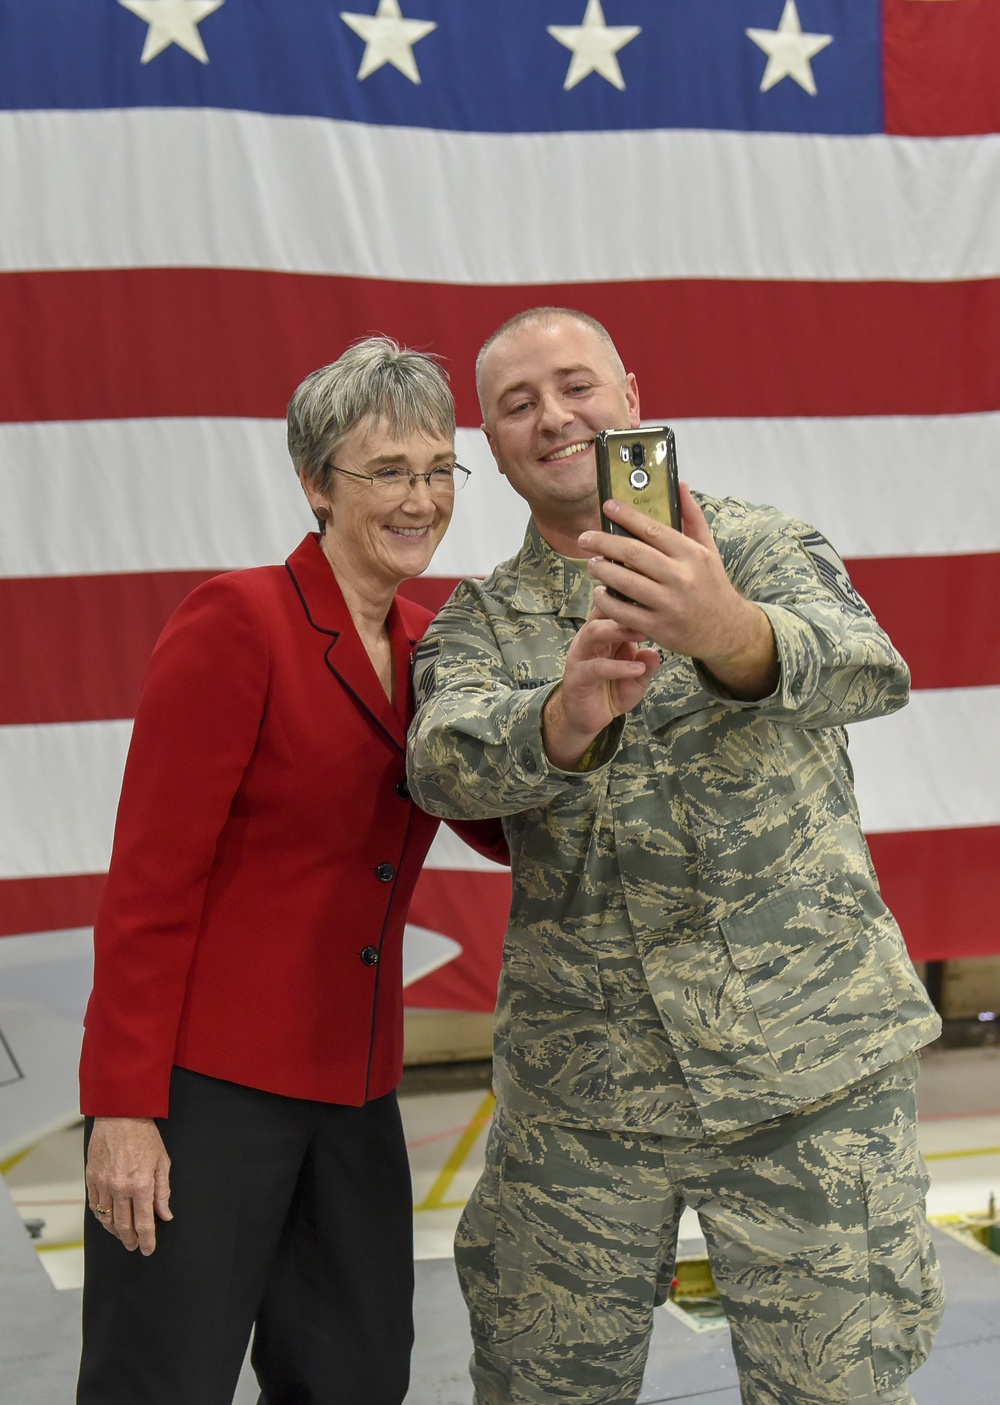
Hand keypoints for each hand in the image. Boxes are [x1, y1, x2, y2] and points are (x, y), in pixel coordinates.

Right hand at [86, 1116, 172, 1255]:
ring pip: (107, 1219)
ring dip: (115, 1231)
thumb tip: (165, 1215)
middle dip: (131, 1240)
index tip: (148, 1249)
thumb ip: (163, 1191)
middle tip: (135, 1246)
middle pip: (124, 1225)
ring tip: (123, 1236)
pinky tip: (108, 1220)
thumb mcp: (162, 1162)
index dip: (147, 1240)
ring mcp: (103, 1184)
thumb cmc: (145, 1136)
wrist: (121, 1116)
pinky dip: (101, 1217)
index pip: (144, 1222)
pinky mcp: (91, 1178)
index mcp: (141, 1185)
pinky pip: (94, 1206)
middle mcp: (121, 1188)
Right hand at [542, 615, 658, 769]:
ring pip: (594, 633)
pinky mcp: (577, 676)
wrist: (588, 718)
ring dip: (618, 631)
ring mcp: (580, 656)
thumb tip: (657, 652)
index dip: (630, 600)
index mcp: (603, 634)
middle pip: (602, 613)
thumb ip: (647, 665)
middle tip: (650, 611)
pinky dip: (618, 667)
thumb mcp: (637, 678)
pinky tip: (636, 669)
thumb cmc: (612, 691)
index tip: (655, 598)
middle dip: (625, 610)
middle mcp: (589, 640)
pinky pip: (596, 667)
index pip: (613, 608)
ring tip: (643, 635)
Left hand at [579, 483, 778, 699]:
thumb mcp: (709, 550)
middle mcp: (680, 577)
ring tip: (592, 563)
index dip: (627, 516)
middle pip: (633, 554)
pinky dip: (606, 601)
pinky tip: (600, 592)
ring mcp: (668, 604)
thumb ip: (693, 517)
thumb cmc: (713, 586)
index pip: (653, 529)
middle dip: (603, 542)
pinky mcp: (658, 626)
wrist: (727, 630)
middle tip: (585, 538)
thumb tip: (680, 486)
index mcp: (692, 554)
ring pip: (624, 582)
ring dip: (602, 570)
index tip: (608, 506)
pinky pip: (623, 611)